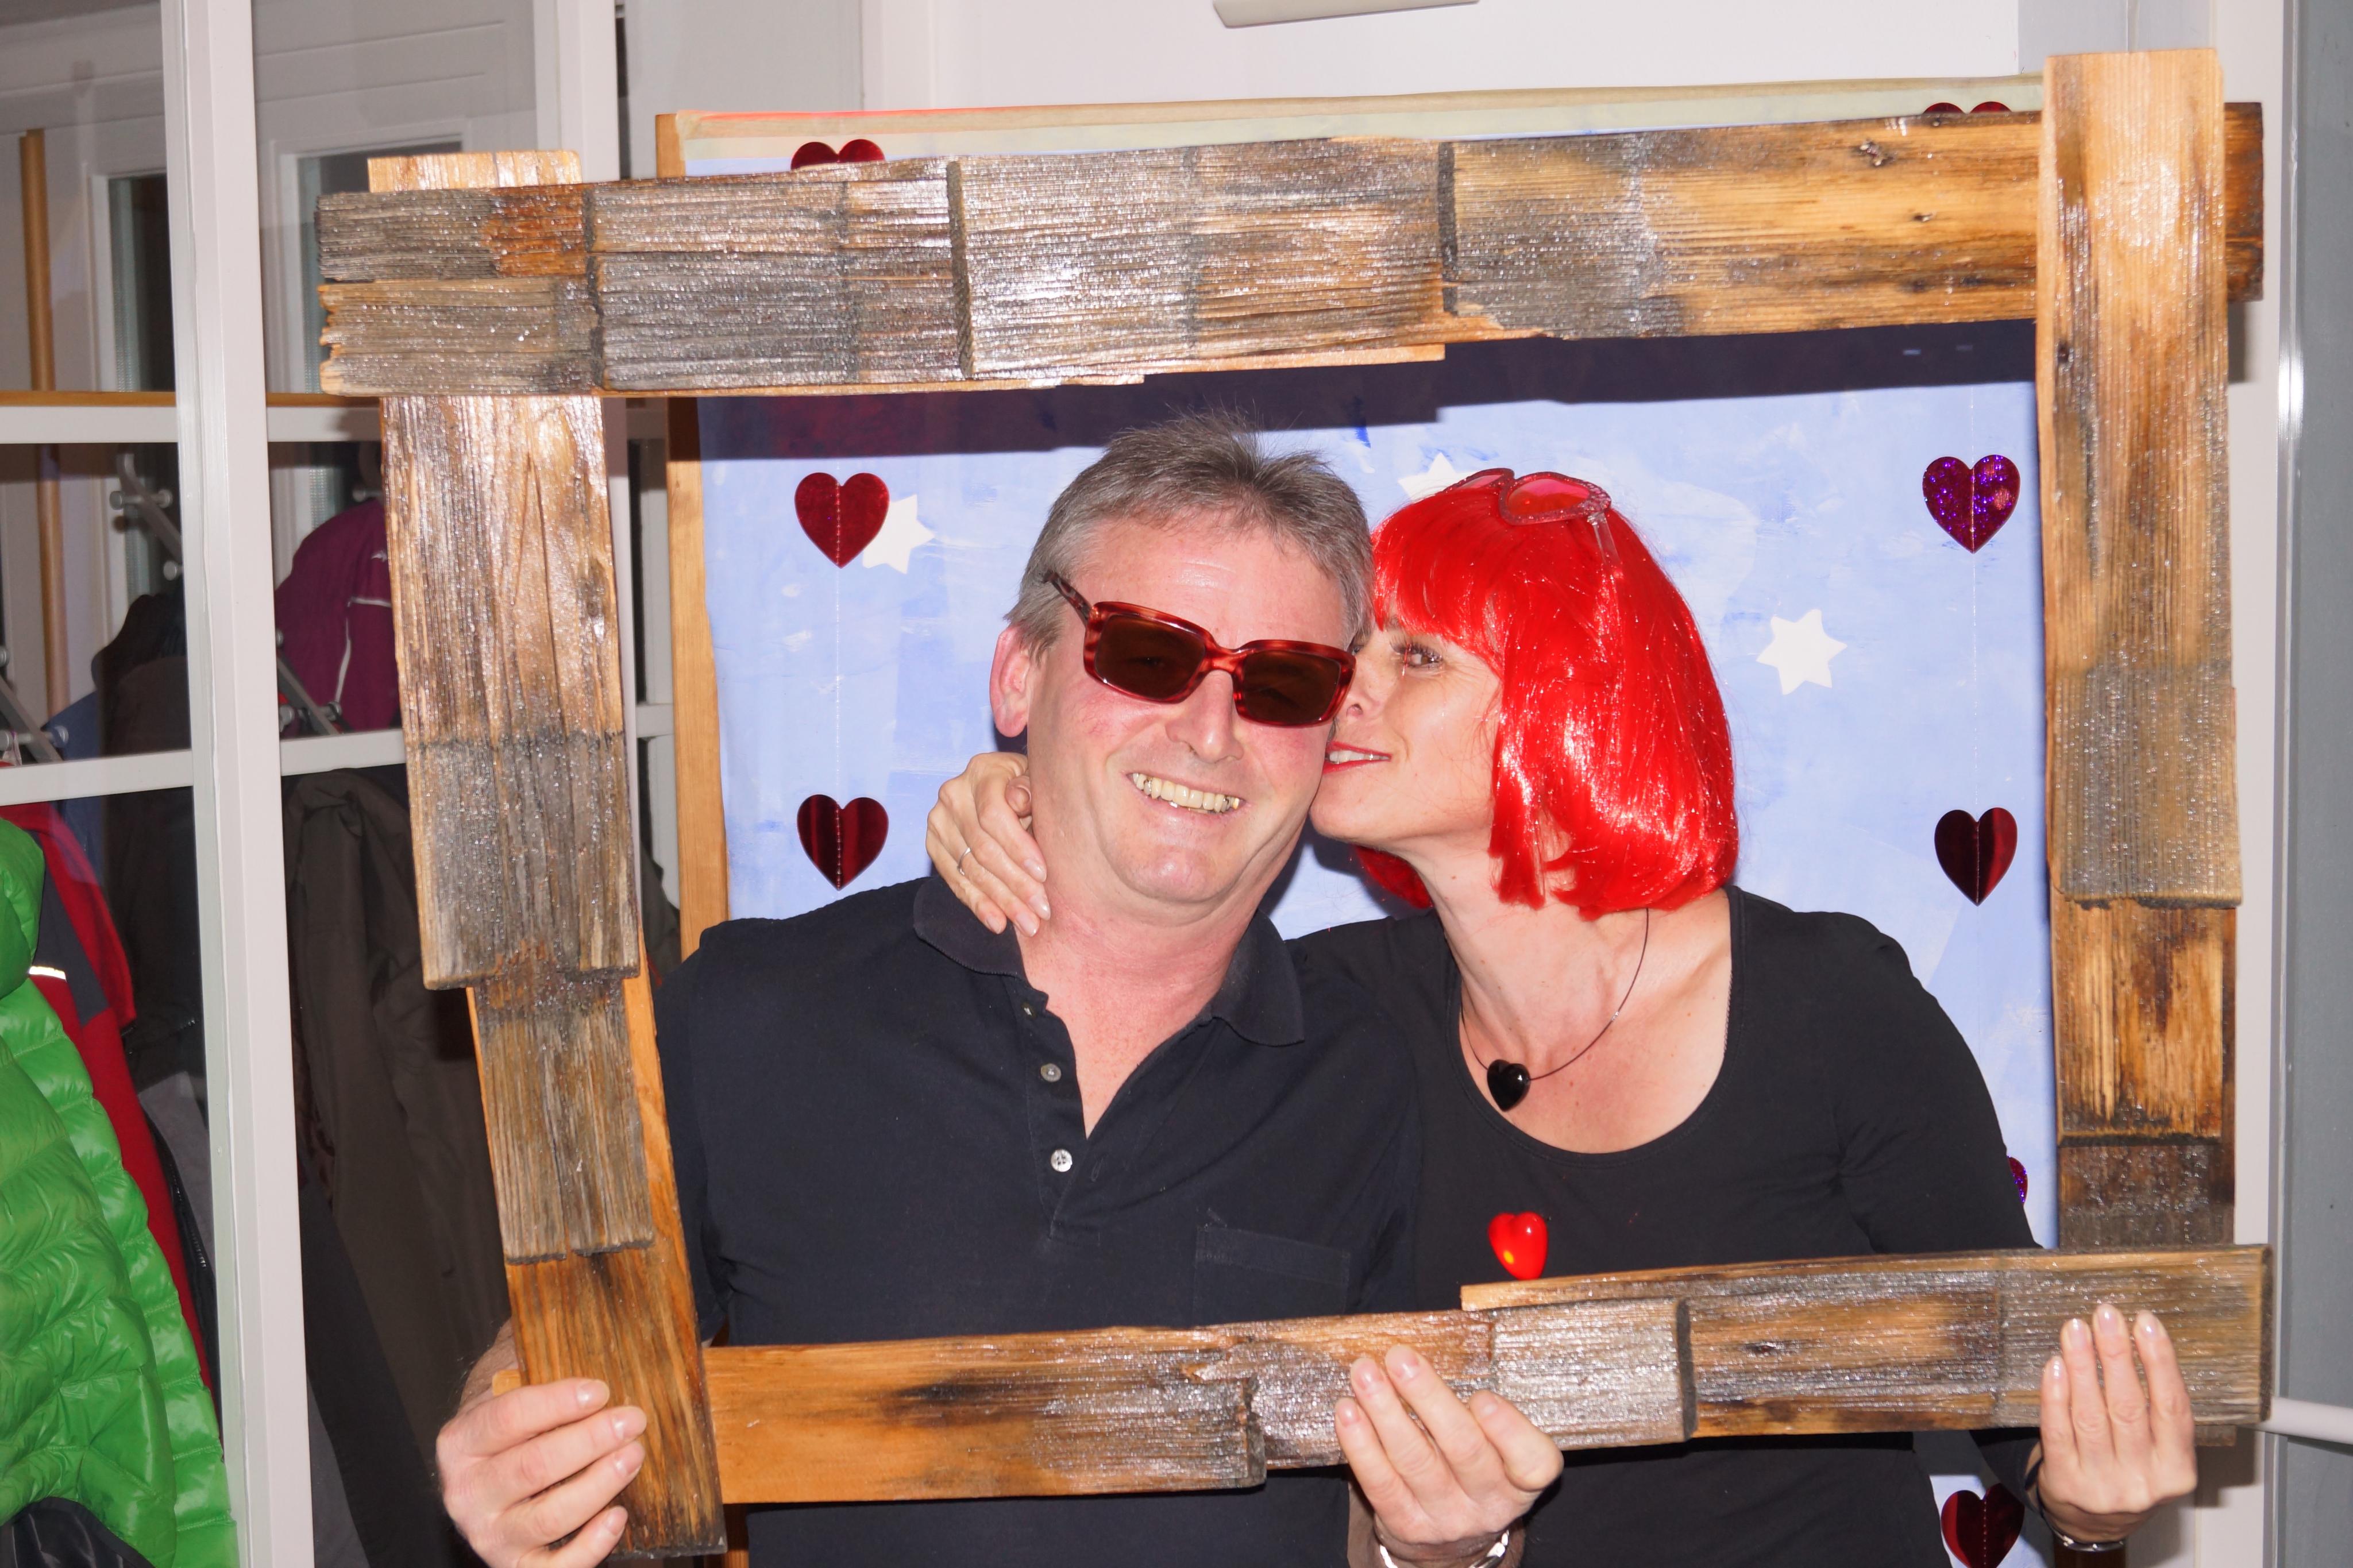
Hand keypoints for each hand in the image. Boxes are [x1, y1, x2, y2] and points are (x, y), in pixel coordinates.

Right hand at [437, 1322, 645, 1567]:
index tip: (602, 1388)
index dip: (557, 1402)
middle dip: (589, 1441)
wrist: (490, 1477)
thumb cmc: (513, 1424)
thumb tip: (580, 1307)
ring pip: (548, 1516)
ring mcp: (489, 1534)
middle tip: (634, 1418)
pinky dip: (590, 1546)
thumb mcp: (511, 1382)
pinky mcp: (516, 1566)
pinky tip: (619, 1516)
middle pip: (531, 1467)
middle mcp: (466, 1492)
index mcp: (460, 1440)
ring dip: (598, 1485)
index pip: (508, 1417)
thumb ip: (533, 1354)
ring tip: (635, 1455)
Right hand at [925, 751, 1047, 934]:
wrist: (1005, 787)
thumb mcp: (1038, 780)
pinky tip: (998, 923)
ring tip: (1028, 923)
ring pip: (970, 870)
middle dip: (1015, 884)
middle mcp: (953, 794)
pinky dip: (978, 905)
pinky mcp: (933, 845)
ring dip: (1001, 901)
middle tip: (1041, 911)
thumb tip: (1020, 799)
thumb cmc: (1031, 787)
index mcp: (982, 771)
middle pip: (982, 848)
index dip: (1018, 847)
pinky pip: (955, 881)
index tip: (1043, 875)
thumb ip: (1031, 788)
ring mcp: (939, 821)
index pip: (994, 815)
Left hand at [1336, 1346, 1560, 1563]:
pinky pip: (1380, 1484)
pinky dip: (1361, 1444)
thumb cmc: (1472, 1467)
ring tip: (1364, 1373)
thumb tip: (1428, 1356)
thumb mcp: (1495, 1446)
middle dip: (1428, 1398)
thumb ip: (1479, 1411)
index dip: (1509, 1431)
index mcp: (1521, 1480)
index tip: (1482, 1397)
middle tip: (1399, 1357)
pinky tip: (1347, 1411)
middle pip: (1464, 1450)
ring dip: (1385, 1411)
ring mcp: (1446, 1518)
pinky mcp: (1406, 1525)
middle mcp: (1489, 1503)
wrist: (1450, 1540)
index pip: (1533, 1463)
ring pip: (1415, 1461)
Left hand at [2032, 1303, 2197, 1544]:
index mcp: (2176, 1471)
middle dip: (2117, 1355)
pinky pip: (2058, 1431)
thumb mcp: (2160, 1454)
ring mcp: (2102, 1484)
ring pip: (2091, 1415)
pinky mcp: (2065, 1482)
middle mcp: (2143, 1481)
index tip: (2146, 1322)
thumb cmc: (2130, 1474)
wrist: (2095, 1525)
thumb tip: (2139, 1341)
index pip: (2172, 1407)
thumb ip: (2157, 1413)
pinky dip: (2056, 1395)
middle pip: (2128, 1407)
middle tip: (2106, 1314)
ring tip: (2077, 1329)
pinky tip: (2056, 1365)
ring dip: (2083, 1366)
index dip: (2160, 1362)